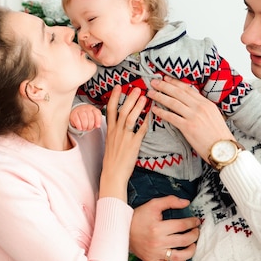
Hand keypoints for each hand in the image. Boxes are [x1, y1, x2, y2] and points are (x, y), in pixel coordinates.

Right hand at [70, 103, 102, 130]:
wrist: (76, 112)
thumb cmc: (86, 116)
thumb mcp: (92, 117)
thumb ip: (96, 121)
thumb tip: (97, 126)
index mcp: (93, 109)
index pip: (97, 114)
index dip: (98, 121)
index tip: (97, 126)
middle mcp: (86, 108)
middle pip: (91, 117)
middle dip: (90, 125)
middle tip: (89, 129)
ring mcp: (80, 110)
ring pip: (84, 118)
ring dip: (85, 126)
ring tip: (84, 129)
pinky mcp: (73, 114)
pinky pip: (77, 120)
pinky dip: (79, 125)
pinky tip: (80, 128)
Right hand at [100, 85, 148, 200]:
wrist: (113, 174)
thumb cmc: (112, 160)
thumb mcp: (110, 142)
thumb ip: (115, 131)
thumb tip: (120, 122)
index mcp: (110, 130)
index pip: (110, 109)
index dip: (114, 97)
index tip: (118, 87)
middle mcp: (116, 132)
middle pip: (122, 110)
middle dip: (129, 98)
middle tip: (136, 88)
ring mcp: (124, 137)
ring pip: (130, 118)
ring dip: (137, 106)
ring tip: (144, 97)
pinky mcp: (133, 144)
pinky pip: (140, 131)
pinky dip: (145, 122)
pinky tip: (150, 115)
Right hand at [129, 196, 199, 260]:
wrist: (122, 229)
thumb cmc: (138, 216)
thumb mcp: (153, 204)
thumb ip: (170, 201)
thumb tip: (186, 202)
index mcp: (158, 228)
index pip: (182, 225)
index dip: (192, 222)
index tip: (196, 221)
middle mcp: (157, 242)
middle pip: (184, 240)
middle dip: (194, 235)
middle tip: (196, 231)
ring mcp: (155, 254)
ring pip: (180, 257)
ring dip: (191, 251)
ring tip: (193, 244)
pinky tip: (182, 259)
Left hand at [147, 76, 233, 161]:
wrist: (224, 149)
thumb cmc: (219, 135)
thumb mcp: (214, 115)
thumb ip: (202, 107)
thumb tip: (191, 102)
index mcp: (206, 103)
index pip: (187, 89)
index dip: (175, 82)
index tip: (165, 78)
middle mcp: (200, 107)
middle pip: (178, 92)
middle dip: (164, 86)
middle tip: (153, 82)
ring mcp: (193, 116)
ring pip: (173, 102)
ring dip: (160, 97)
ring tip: (151, 93)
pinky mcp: (188, 127)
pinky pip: (171, 117)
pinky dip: (161, 112)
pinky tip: (154, 109)